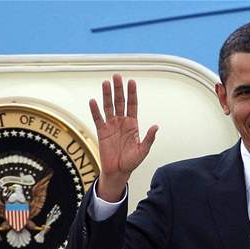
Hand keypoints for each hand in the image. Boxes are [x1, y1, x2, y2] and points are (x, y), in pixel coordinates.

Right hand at [89, 74, 158, 200]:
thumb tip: (156, 127)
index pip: (132, 105)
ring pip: (108, 107)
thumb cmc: (131, 162)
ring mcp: (111, 125)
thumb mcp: (143, 151)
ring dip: (106, 95)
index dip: (132, 94)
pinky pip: (98, 119)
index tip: (132, 82)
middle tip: (117, 76)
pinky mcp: (102, 131)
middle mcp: (122, 122)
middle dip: (119, 89)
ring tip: (105, 83)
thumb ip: (149, 139)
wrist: (118, 171)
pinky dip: (95, 110)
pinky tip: (93, 101)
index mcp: (133, 124)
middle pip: (120, 102)